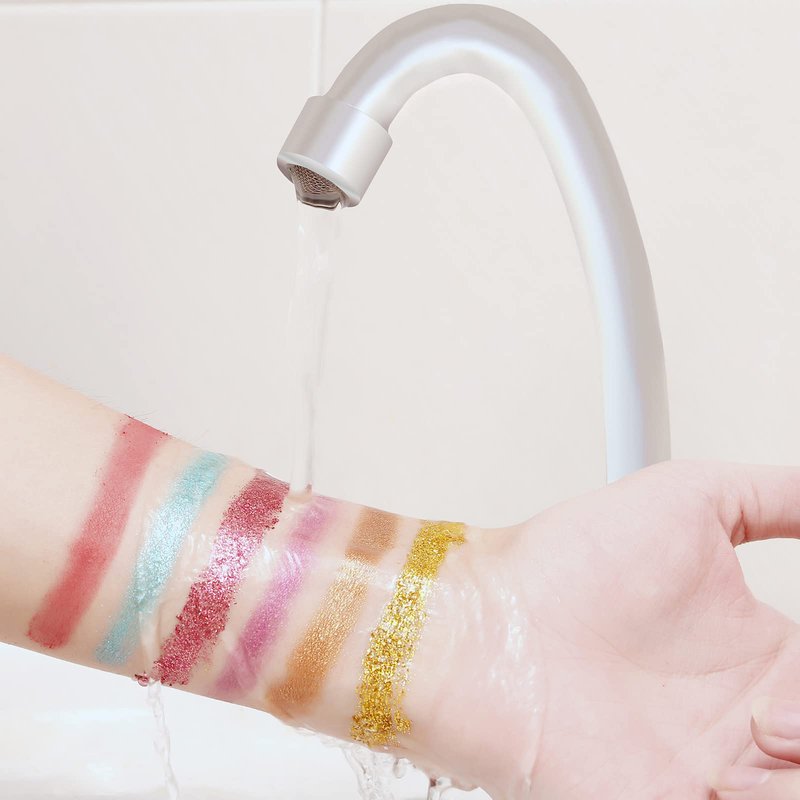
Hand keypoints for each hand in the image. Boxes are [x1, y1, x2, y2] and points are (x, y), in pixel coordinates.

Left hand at [484, 459, 799, 798]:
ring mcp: (716, 776)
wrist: (494, 620)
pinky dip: (772, 798)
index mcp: (763, 657)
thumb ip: (779, 496)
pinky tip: (741, 763)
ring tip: (758, 725)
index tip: (796, 657)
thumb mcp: (693, 500)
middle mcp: (746, 723)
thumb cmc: (574, 559)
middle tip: (771, 706)